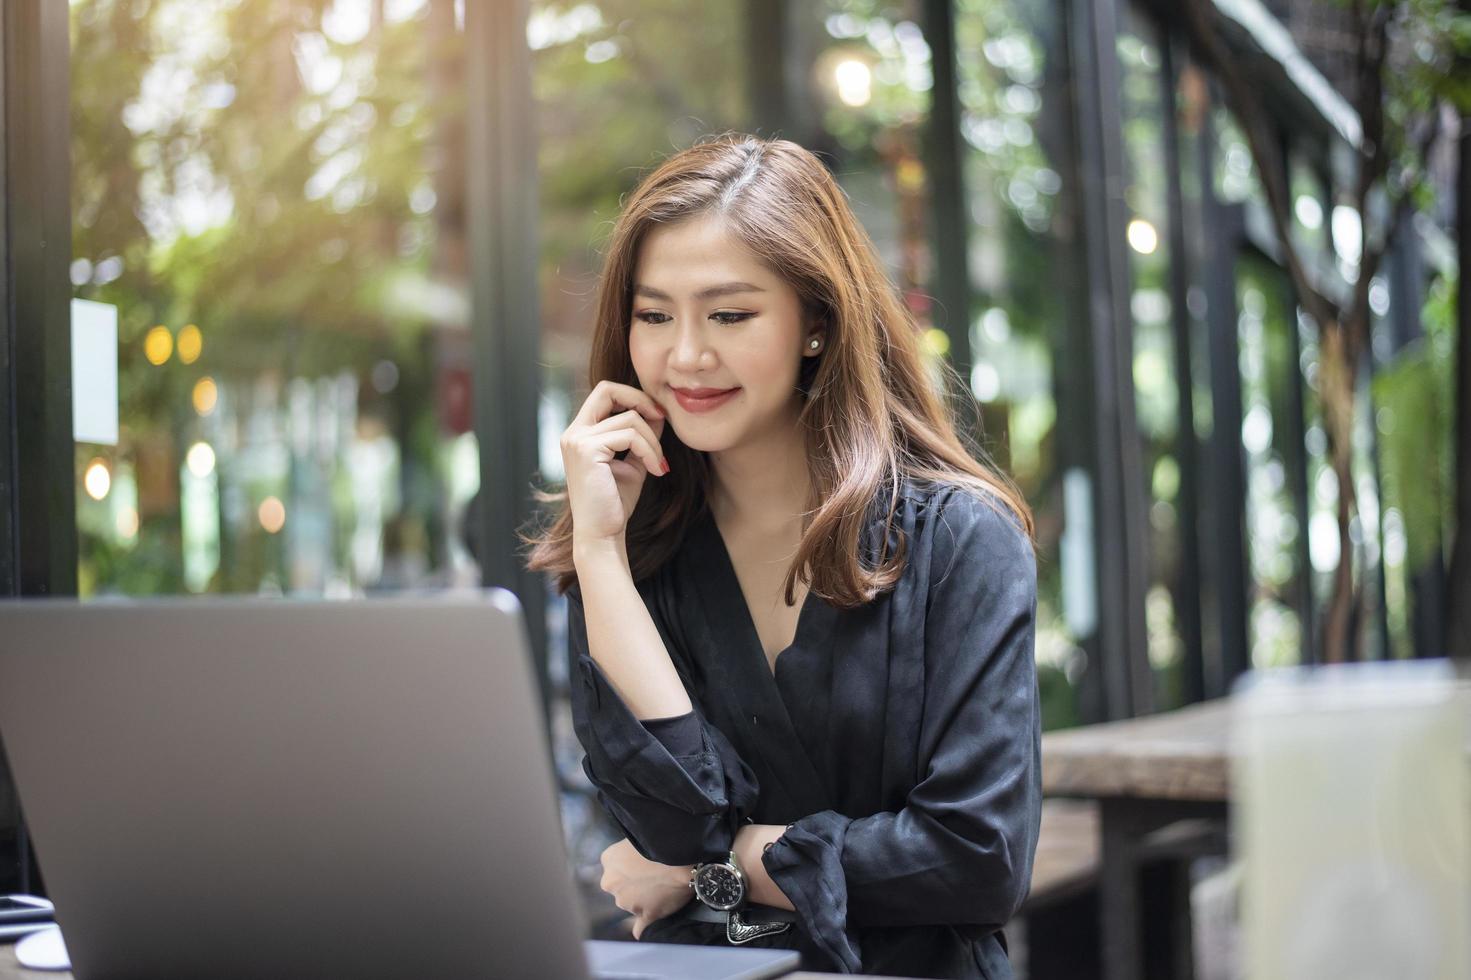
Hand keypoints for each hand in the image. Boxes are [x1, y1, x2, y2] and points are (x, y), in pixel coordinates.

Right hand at [560, 381, 667, 543]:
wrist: (602, 535)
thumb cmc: (615, 503)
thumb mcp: (632, 462)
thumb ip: (640, 436)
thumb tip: (658, 412)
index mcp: (579, 433)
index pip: (604, 393)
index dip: (633, 396)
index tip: (657, 415)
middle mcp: (573, 432)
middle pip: (607, 389)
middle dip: (640, 399)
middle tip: (662, 418)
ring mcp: (576, 439)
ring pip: (629, 418)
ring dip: (653, 440)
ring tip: (659, 464)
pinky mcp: (586, 449)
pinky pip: (630, 435)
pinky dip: (650, 451)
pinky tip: (656, 471)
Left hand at [599, 838, 692, 939]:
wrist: (684, 856)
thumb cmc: (663, 840)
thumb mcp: (639, 837)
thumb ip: (630, 852)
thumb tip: (633, 861)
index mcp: (609, 860)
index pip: (615, 865)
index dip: (631, 864)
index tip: (644, 862)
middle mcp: (611, 882)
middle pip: (620, 886)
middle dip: (633, 884)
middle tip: (654, 875)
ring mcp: (627, 902)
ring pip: (631, 903)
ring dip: (642, 899)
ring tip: (663, 889)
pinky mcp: (645, 915)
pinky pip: (639, 927)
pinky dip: (642, 926)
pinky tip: (647, 924)